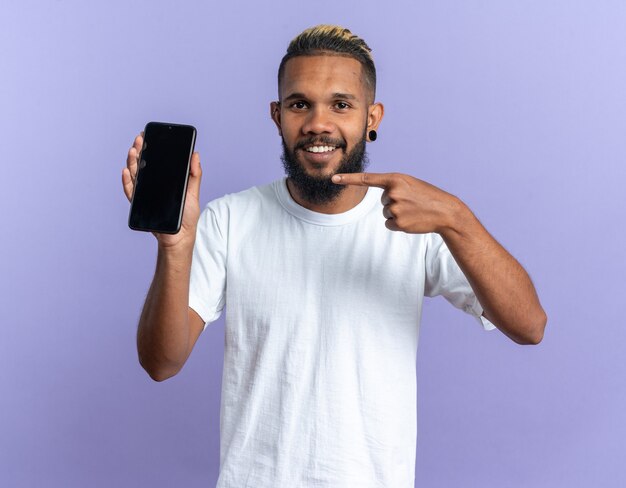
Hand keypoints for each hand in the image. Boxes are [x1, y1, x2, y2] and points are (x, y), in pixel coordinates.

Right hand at [122, 132, 202, 248]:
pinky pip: (130, 192)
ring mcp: (145, 194)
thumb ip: (194, 174)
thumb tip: (195, 154)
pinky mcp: (140, 205)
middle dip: (139, 151)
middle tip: (139, 139)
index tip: (147, 135)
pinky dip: (127, 181)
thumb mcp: (193, 192)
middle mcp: (152, 185)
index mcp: (164, 180)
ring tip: (133, 151)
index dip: (149, 147)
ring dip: (132, 162)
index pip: (154, 160)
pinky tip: (126, 171)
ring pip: (135, 175)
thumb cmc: (187, 215)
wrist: (181, 236)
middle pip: (142, 165)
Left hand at [331, 172, 461, 233]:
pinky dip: (399, 224)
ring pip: (385, 213)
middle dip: (395, 203)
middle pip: (381, 201)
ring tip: (413, 210)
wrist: (445, 211)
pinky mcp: (398, 222)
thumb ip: (392, 187)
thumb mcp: (409, 184)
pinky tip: (412, 220)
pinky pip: (389, 224)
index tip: (333, 178)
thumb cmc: (427, 196)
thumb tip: (383, 199)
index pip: (366, 178)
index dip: (348, 179)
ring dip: (397, 214)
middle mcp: (392, 192)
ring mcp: (395, 208)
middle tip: (412, 202)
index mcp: (395, 179)